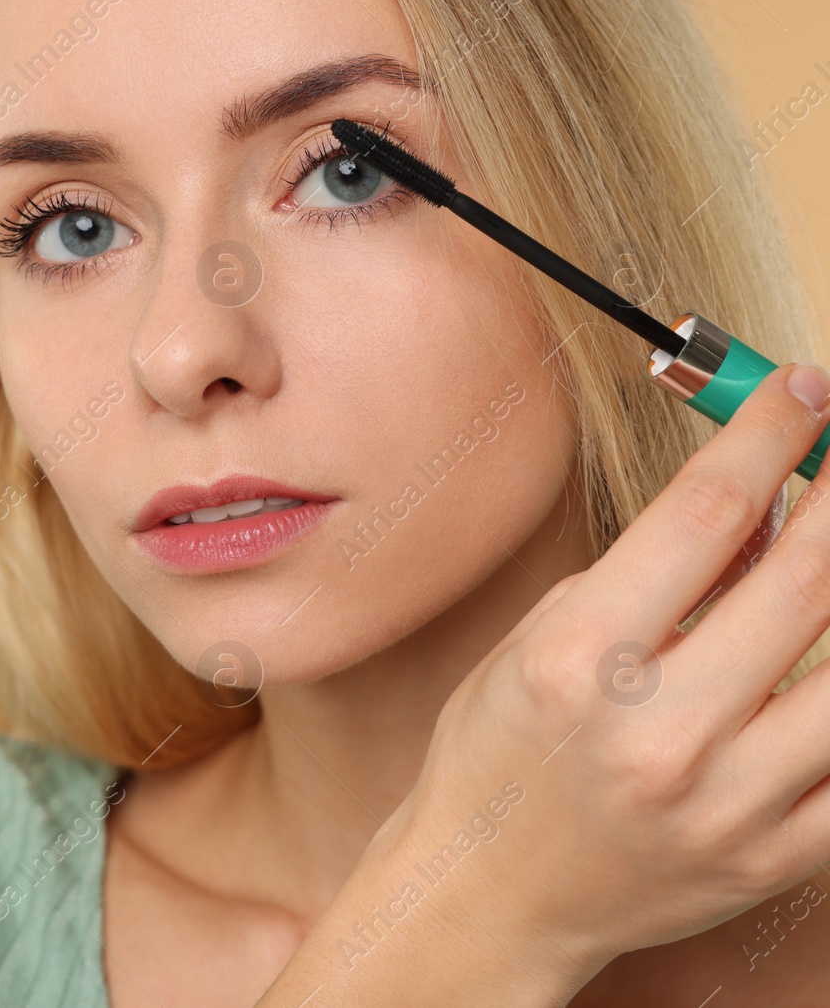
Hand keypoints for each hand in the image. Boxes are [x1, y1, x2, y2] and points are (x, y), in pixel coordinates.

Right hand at [392, 361, 829, 981]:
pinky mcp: (772, 856)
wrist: (491, 894)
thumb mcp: (541, 639)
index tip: (801, 396)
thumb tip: (761, 507)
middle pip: (807, 576)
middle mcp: (659, 729)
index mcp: (577, 660)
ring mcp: (727, 801)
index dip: (769, 436)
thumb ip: (651, 576)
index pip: (705, 514)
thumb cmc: (498, 756)